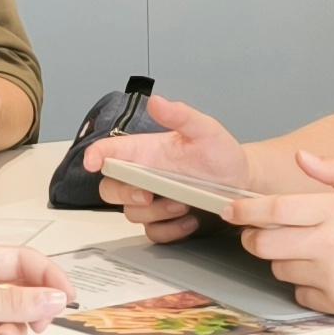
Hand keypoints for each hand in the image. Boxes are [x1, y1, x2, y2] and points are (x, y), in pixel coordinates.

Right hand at [87, 95, 250, 243]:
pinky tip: (190, 220)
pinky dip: (170, 230)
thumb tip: (156, 101)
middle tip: (146, 194)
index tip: (92, 162)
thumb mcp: (206, 130)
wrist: (241, 182)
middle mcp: (143, 175)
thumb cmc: (221, 154)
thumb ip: (181, 115)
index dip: (94, 155)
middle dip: (123, 194)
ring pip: (132, 213)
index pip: (109, 151)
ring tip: (183, 203)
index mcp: (146, 151)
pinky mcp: (164, 221)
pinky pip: (153, 232)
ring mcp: (152, 200)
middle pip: (109, 188)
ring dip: (155, 212)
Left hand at [228, 153, 333, 318]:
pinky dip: (307, 287)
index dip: (244, 211)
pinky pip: (302, 295)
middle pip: (263, 245)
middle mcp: (329, 243)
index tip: (230, 210)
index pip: (273, 209)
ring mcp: (333, 277)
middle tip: (260, 235)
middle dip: (254, 239)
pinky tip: (331, 275)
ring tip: (315, 253)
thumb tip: (301, 157)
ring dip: (285, 261)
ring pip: (281, 270)